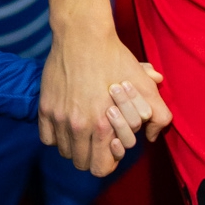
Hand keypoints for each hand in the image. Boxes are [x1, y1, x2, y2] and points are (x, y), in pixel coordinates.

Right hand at [39, 28, 170, 175]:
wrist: (83, 36)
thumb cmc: (116, 60)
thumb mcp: (144, 87)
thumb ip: (158, 115)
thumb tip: (153, 136)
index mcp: (102, 126)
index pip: (100, 168)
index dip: (108, 161)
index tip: (110, 147)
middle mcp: (78, 126)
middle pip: (81, 163)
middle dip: (91, 155)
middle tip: (98, 139)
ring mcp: (58, 118)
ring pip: (64, 152)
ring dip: (75, 146)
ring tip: (84, 130)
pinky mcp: (45, 108)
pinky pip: (47, 138)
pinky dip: (57, 136)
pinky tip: (67, 124)